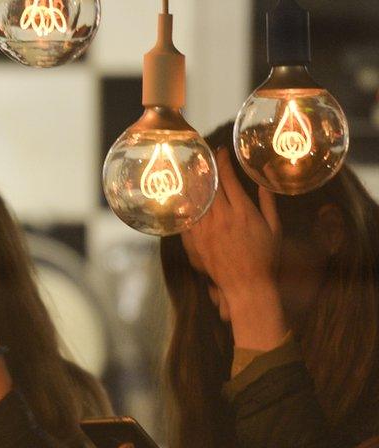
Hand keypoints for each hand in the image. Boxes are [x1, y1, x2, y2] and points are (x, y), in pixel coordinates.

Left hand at [182, 147, 287, 350]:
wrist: (246, 285)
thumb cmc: (265, 258)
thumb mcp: (274, 228)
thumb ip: (267, 202)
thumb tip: (263, 179)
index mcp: (243, 212)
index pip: (229, 180)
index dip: (224, 162)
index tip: (220, 152)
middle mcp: (223, 218)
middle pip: (211, 186)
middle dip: (208, 168)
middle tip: (204, 156)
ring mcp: (207, 229)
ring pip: (197, 199)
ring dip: (195, 182)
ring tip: (193, 169)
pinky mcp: (196, 241)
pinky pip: (188, 217)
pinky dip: (186, 203)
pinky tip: (184, 194)